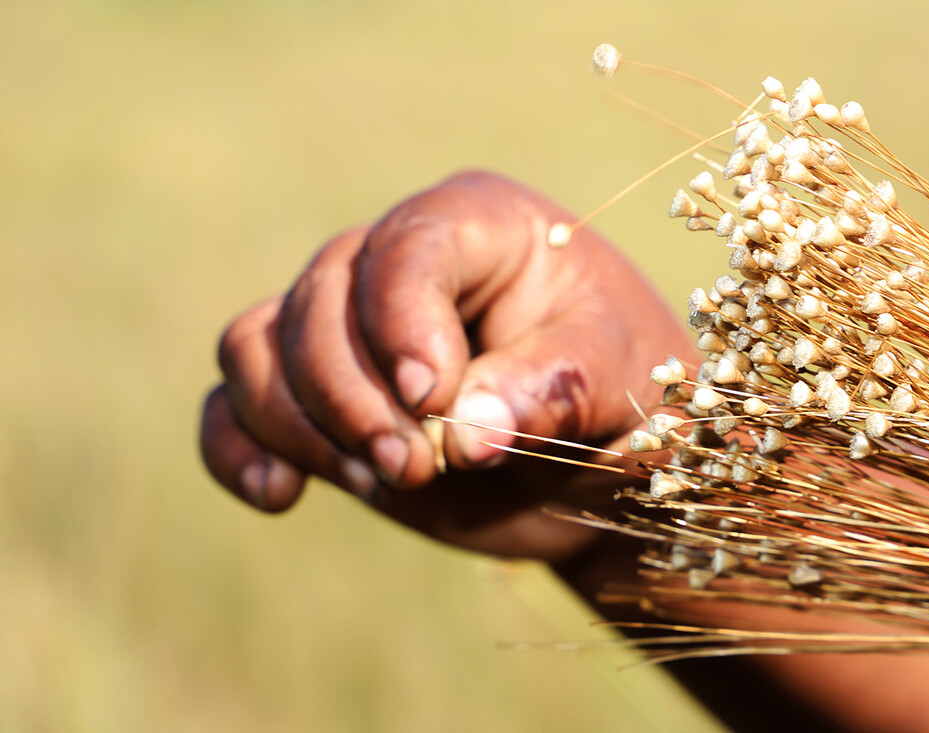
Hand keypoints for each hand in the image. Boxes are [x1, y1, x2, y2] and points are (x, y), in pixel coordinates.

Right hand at [199, 171, 690, 559]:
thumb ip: (550, 390)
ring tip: (387, 480)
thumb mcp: (617, 383)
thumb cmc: (628, 396)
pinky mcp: (318, 396)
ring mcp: (348, 327)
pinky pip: (235, 402)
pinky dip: (240, 447)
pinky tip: (278, 497)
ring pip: (261, 347)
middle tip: (418, 468)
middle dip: (354, 396)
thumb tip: (466, 432)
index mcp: (479, 225)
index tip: (432, 398)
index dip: (400, 322)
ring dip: (303, 425)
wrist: (601, 466)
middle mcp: (398, 261)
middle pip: (318, 303)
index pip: (407, 248)